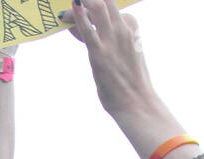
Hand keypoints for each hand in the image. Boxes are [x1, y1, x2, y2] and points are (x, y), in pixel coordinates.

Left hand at [62, 1, 153, 118]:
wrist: (137, 102)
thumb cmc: (129, 82)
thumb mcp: (125, 54)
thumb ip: (109, 41)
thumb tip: (83, 33)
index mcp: (131, 26)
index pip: (109, 6)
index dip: (90, 10)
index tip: (77, 22)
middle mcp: (122, 28)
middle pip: (105, 0)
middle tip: (73, 7)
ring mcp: (112, 39)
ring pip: (97, 7)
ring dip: (81, 3)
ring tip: (66, 11)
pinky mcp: (100, 54)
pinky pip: (88, 30)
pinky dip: (77, 16)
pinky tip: (69, 10)